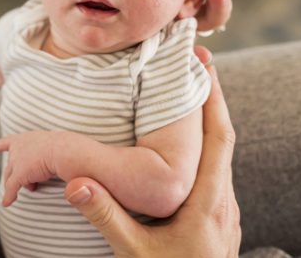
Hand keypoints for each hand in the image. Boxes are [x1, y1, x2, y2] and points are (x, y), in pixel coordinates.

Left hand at [0, 131, 61, 205]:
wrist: (65, 151)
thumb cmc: (64, 148)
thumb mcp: (52, 147)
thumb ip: (45, 154)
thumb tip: (46, 167)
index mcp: (25, 138)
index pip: (8, 142)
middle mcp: (18, 147)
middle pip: (11, 166)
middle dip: (15, 174)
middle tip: (29, 182)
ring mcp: (17, 160)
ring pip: (11, 177)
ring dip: (18, 185)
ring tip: (32, 189)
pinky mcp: (19, 174)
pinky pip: (12, 188)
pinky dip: (9, 196)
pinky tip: (7, 203)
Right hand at [64, 60, 240, 257]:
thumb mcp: (134, 255)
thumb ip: (107, 218)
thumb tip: (75, 183)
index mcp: (208, 200)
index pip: (218, 136)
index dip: (213, 96)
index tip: (205, 62)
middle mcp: (224, 201)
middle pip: (223, 138)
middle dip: (211, 98)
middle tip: (199, 62)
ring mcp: (225, 213)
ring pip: (222, 156)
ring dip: (208, 122)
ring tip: (190, 95)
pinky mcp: (219, 224)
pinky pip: (216, 173)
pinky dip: (205, 148)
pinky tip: (188, 149)